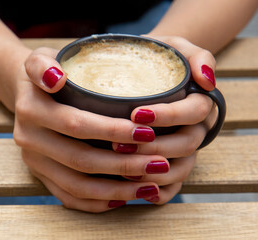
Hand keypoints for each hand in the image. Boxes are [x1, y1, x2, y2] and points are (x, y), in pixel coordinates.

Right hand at [14, 47, 170, 212]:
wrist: (24, 94)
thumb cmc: (45, 73)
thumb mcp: (40, 58)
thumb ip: (42, 65)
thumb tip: (56, 79)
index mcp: (30, 109)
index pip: (77, 124)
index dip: (112, 131)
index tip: (148, 132)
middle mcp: (28, 139)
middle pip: (80, 159)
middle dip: (123, 164)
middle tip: (159, 163)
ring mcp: (33, 161)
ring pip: (77, 184)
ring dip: (116, 188)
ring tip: (150, 185)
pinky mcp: (39, 175)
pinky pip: (68, 196)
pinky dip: (97, 201)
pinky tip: (123, 196)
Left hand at [112, 36, 217, 203]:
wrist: (146, 73)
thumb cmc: (159, 60)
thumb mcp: (176, 48)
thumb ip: (196, 56)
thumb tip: (208, 80)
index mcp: (199, 102)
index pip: (193, 111)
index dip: (168, 115)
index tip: (136, 114)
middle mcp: (194, 128)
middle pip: (186, 143)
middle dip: (156, 147)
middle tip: (120, 144)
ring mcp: (184, 149)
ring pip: (181, 168)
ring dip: (155, 172)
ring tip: (124, 170)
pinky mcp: (173, 164)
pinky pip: (174, 185)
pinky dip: (160, 191)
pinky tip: (140, 192)